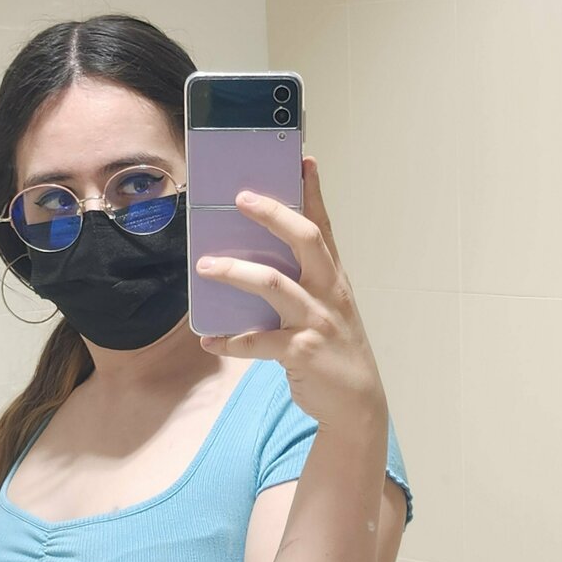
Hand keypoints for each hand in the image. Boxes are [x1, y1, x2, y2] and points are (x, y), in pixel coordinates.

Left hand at [194, 156, 386, 433]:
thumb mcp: (327, 308)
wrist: (356, 402)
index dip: (314, 192)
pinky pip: (259, 342)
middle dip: (273, 215)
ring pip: (274, 284)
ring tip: (205, 266)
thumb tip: (251, 260)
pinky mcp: (302, 352)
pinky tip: (209, 340)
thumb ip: (300, 283)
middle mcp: (328, 292)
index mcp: (333, 278)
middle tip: (240, 199)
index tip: (303, 159)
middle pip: (305, 239)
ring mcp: (317, 321)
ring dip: (236, 272)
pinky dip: (231, 341)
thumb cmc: (334, 348)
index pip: (324, 226)